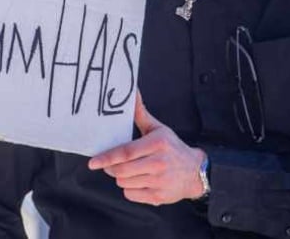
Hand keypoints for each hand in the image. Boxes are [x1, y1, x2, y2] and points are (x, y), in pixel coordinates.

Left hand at [88, 92, 206, 205]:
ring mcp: (159, 182)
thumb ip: (140, 113)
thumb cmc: (172, 148)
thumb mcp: (158, 129)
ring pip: (124, 183)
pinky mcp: (158, 197)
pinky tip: (139, 181)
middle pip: (122, 170)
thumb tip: (132, 93)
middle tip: (110, 164)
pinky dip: (130, 189)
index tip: (93, 162)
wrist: (195, 172)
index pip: (126, 152)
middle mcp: (159, 163)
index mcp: (157, 144)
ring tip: (130, 171)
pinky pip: (131, 195)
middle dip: (111, 168)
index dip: (107, 157)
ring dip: (121, 178)